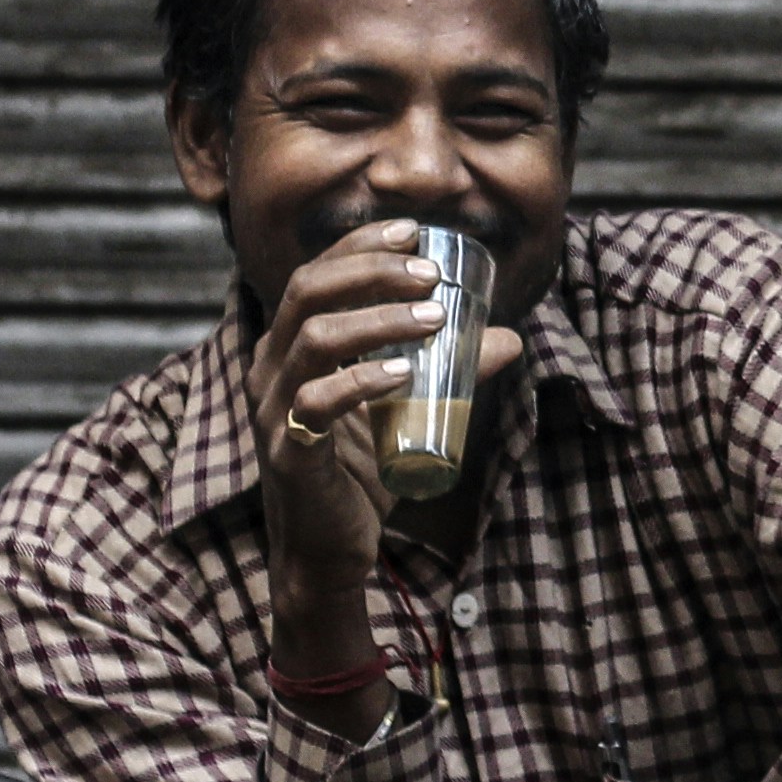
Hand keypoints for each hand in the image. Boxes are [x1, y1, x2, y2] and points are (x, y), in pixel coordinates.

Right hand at [248, 219, 522, 698]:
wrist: (329, 550)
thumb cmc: (362, 469)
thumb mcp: (408, 408)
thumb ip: (451, 372)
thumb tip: (511, 339)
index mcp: (291, 345)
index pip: (317, 272)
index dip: (361, 244)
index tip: (414, 230)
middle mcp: (270, 368)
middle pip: (308, 291)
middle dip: (371, 270)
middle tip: (430, 272)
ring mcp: (273, 408)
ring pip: (313, 339)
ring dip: (377, 319)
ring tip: (433, 318)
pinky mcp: (288, 451)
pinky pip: (313, 404)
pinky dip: (360, 382)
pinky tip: (403, 374)